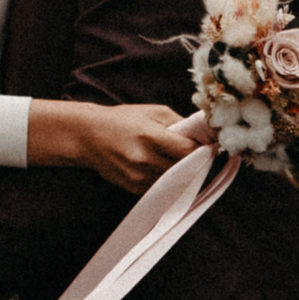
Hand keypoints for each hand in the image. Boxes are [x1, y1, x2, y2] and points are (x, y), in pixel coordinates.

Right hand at [33, 100, 208, 192]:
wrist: (88, 136)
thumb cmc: (123, 119)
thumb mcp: (152, 111)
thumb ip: (180, 123)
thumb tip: (205, 134)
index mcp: (149, 136)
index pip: (188, 150)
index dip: (203, 148)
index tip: (210, 145)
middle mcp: (143, 159)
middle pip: (185, 167)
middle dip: (196, 160)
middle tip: (202, 153)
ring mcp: (138, 177)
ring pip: (176, 180)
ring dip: (184, 171)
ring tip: (182, 159)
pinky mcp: (134, 188)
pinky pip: (162, 186)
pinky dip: (168, 178)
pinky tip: (164, 166)